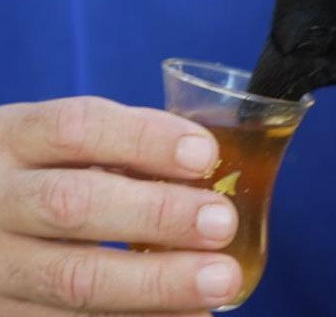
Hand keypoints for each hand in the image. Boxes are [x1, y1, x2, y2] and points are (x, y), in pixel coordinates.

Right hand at [0, 97, 241, 315]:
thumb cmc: (45, 177)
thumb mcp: (64, 148)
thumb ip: (124, 150)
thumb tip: (214, 166)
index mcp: (14, 138)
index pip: (76, 128)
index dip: (145, 139)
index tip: (205, 154)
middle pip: (72, 205)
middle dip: (158, 215)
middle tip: (222, 224)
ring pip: (73, 279)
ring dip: (157, 282)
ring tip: (222, 280)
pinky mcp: (4, 315)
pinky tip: (189, 315)